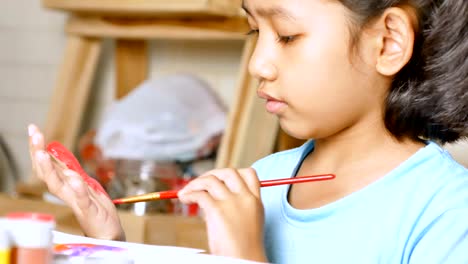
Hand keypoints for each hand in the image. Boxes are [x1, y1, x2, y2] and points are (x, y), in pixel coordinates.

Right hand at [28, 124, 124, 240]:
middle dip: (39, 153)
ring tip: (42, 154)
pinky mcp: (89, 211)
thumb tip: (61, 162)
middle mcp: (68, 193)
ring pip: (59, 186)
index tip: (33, 130)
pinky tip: (73, 179)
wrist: (108, 232)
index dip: (39, 149)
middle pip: (48, 173)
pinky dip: (77, 189)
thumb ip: (73, 176)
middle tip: (34, 136)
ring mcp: (77, 202)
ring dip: (49, 170)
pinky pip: (82, 199)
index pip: (48, 166)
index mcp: (66, 186)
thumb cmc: (96, 210)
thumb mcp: (85, 187)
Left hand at [178, 168, 267, 261]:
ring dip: (195, 183)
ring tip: (186, 192)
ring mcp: (232, 203)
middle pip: (228, 172)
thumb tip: (209, 198)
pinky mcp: (218, 210)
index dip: (233, 173)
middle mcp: (245, 198)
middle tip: (199, 183)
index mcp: (255, 201)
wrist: (245, 261)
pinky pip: (199, 194)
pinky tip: (184, 199)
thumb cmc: (242, 250)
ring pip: (211, 180)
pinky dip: (189, 194)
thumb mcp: (245, 223)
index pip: (249, 173)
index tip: (220, 180)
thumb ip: (234, 207)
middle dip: (212, 174)